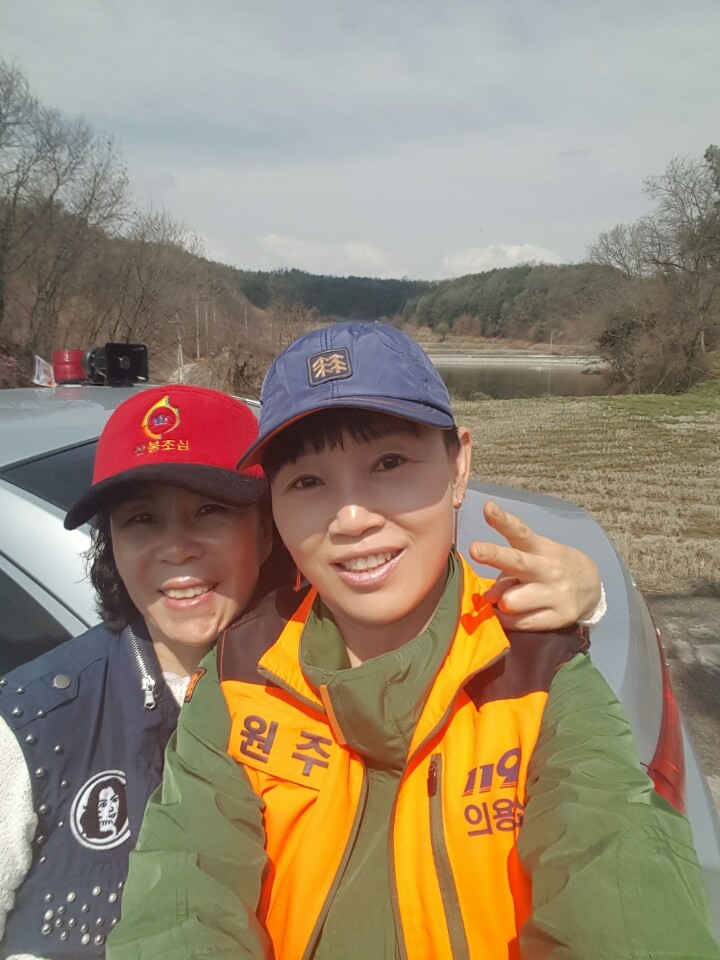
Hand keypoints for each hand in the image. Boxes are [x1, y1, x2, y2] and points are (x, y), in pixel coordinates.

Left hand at [467, 501, 601, 631]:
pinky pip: (520, 623)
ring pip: (512, 601)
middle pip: (517, 562)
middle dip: (494, 555)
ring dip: (502, 603)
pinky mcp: (559, 618)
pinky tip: (514, 614)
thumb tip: (488, 596)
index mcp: (540, 548)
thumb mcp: (533, 557)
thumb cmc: (549, 567)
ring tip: (507, 601)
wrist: (591, 586)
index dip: (503, 520)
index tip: (488, 508)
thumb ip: (506, 570)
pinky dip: (509, 620)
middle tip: (474, 548)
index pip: (520, 532)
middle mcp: (548, 568)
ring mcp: (555, 594)